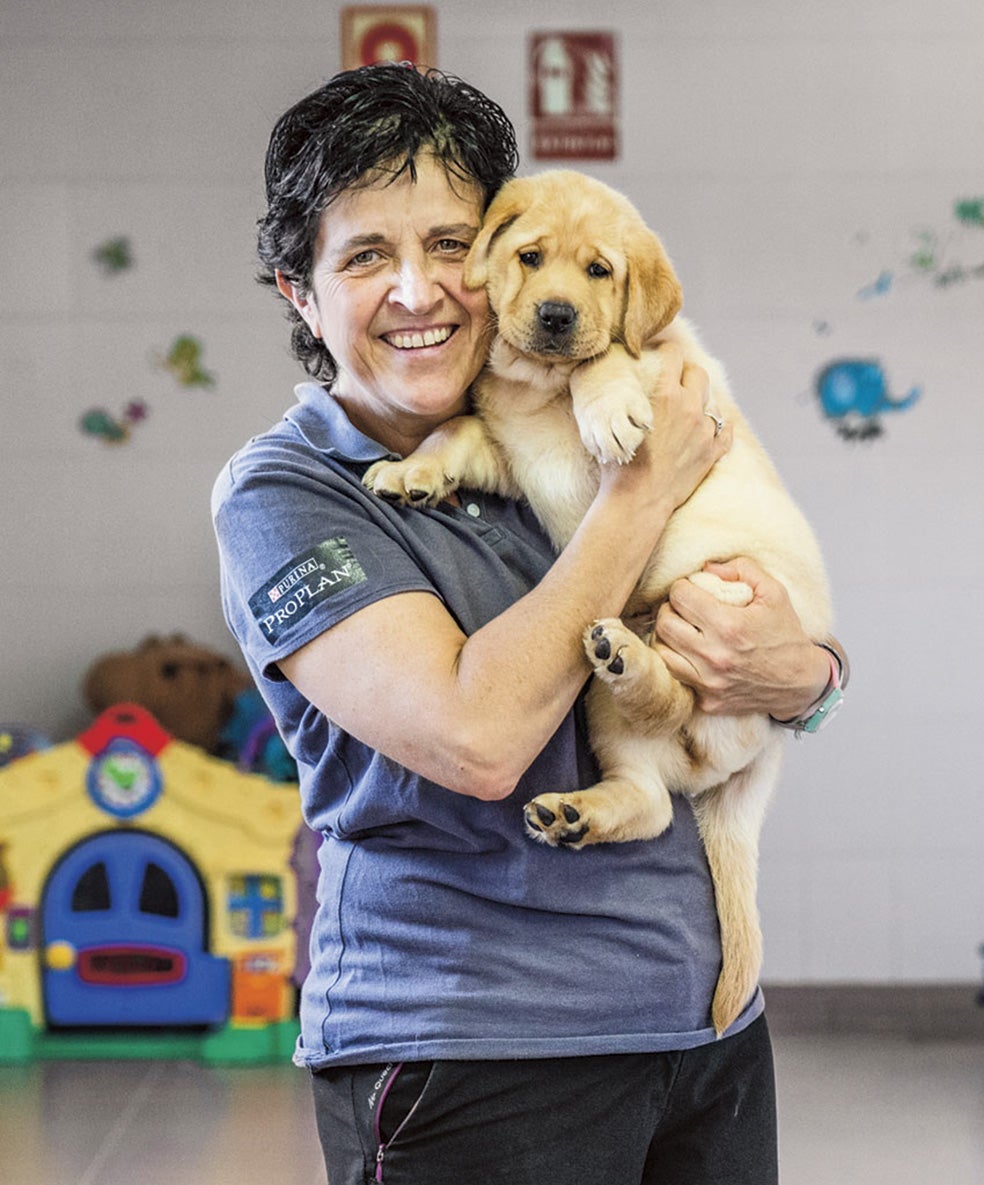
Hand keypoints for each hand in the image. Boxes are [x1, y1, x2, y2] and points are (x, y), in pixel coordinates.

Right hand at [598, 342, 731, 512]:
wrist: (638, 500)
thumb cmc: (619, 464)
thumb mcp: (614, 423)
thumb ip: (623, 400)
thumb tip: (614, 387)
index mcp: (665, 395)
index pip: (673, 355)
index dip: (667, 351)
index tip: (662, 353)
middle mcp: (690, 408)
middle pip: (698, 373)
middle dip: (687, 371)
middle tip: (678, 377)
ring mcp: (704, 432)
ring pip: (712, 403)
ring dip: (702, 402)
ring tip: (691, 407)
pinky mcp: (711, 454)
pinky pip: (726, 431)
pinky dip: (721, 427)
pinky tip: (714, 427)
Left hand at [653, 556, 829, 716]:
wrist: (801, 683)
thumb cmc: (786, 635)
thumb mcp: (774, 593)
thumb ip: (742, 570)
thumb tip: (707, 568)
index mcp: (729, 625)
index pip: (680, 597)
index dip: (682, 587)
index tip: (691, 589)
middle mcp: (715, 656)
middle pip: (664, 623)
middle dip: (670, 608)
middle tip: (682, 607)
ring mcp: (709, 682)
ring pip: (662, 651)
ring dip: (668, 635)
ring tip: (682, 628)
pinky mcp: (707, 700)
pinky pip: (675, 676)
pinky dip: (676, 660)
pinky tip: (688, 651)